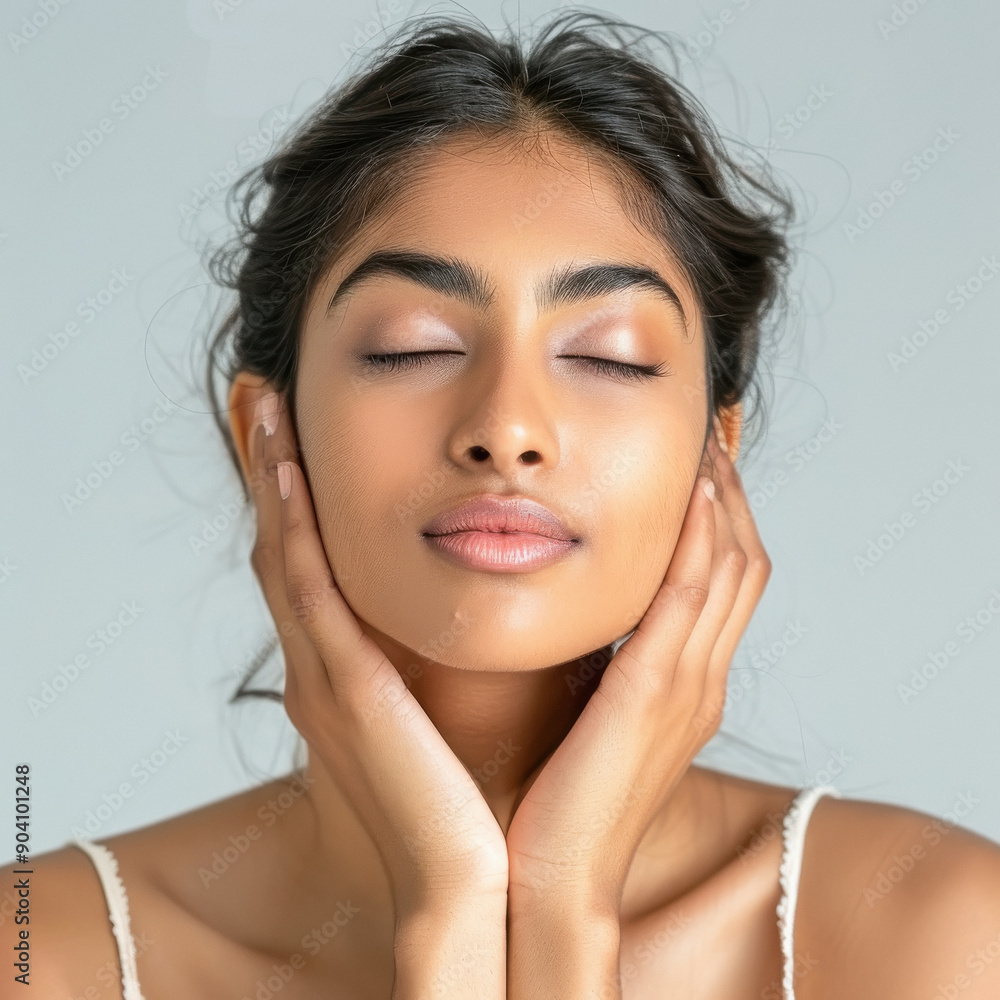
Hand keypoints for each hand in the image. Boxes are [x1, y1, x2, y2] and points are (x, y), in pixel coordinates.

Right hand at [247, 388, 507, 913]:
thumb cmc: (477, 796)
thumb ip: (456, 648)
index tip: (300, 434)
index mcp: (352, 673)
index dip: (299, 500)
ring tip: (263, 405)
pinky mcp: (342, 691)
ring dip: (271, 478)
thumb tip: (495, 589)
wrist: (479, 884)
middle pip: (284, 548)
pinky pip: (306, 592)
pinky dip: (292, 528)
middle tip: (262, 399)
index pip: (314, 567)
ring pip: (284, 555)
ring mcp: (325, 676)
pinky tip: (288, 469)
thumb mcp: (459, 704)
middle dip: (271, 473)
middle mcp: (324, 667)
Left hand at [505, 429, 771, 914]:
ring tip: (701, 447)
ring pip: (727, 571)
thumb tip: (589, 610)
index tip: (700, 463)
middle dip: (730, 493)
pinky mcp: (651, 695)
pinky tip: (688, 500)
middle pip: (742, 562)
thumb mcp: (595, 713)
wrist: (552, 875)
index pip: (727, 580)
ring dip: (719, 502)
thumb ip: (607, 662)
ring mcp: (686, 687)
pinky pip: (687, 602)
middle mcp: (702, 679)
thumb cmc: (561, 793)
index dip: (723, 516)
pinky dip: (695, 546)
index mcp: (689, 684)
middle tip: (709, 436)